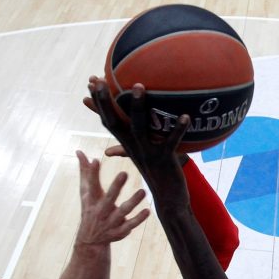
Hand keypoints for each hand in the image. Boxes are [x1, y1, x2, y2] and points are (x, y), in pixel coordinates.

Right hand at [74, 150, 149, 245]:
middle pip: (109, 198)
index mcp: (91, 200)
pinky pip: (130, 225)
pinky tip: (147, 211)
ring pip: (123, 211)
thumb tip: (79, 151)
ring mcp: (110, 222)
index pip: (91, 185)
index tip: (96, 160)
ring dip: (133, 202)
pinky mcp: (119, 231)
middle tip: (124, 173)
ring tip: (143, 191)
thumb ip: (85, 172)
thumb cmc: (90, 209)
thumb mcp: (85, 192)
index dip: (92, 173)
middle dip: (116, 187)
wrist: (90, 239)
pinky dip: (138, 219)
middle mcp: (101, 211)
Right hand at [86, 77, 189, 199]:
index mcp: (128, 144)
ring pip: (139, 128)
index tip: (92, 81)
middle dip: (106, 100)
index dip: (99, 102)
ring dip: (137, 107)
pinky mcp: (164, 160)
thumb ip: (135, 141)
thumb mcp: (143, 155)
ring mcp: (148, 153)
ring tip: (139, 86)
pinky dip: (178, 129)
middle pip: (116, 122)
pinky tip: (186, 116)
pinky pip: (171, 142)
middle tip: (99, 78)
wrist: (169, 200)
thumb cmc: (159, 173)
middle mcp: (134, 147)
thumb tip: (123, 135)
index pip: (108, 120)